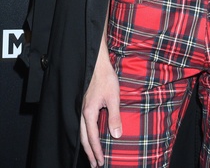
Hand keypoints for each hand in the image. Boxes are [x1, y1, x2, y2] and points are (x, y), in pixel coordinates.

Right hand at [80, 41, 121, 167]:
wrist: (97, 64)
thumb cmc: (106, 79)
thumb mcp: (114, 97)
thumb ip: (114, 117)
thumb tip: (116, 135)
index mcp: (89, 113)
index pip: (92, 137)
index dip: (96, 150)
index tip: (100, 162)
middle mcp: (83, 113)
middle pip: (83, 138)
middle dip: (89, 152)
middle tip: (95, 164)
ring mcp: (82, 109)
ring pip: (81, 132)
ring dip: (87, 145)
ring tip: (92, 155)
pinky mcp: (84, 105)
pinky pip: (82, 125)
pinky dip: (85, 135)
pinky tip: (90, 136)